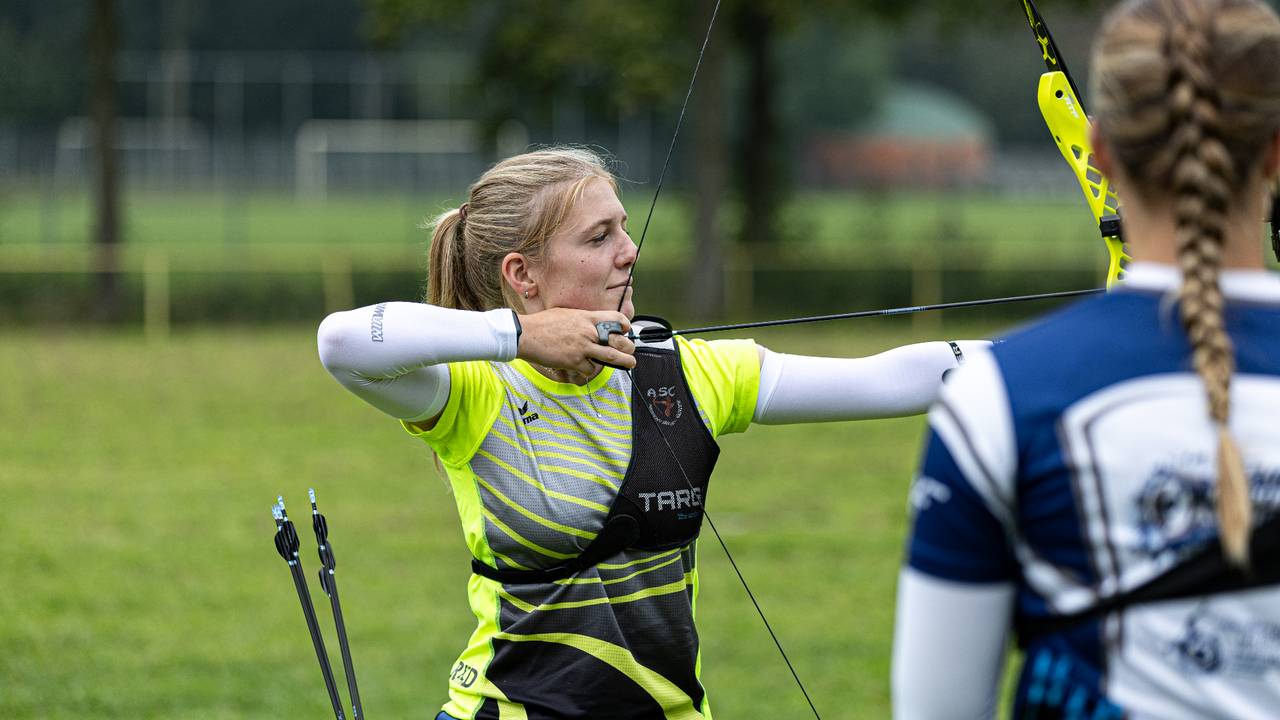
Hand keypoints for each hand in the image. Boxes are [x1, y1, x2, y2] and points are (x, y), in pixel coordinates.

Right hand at [516, 308, 635, 374]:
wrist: (526, 334)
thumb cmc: (542, 323)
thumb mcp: (566, 314)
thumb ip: (582, 319)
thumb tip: (590, 324)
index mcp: (587, 317)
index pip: (615, 319)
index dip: (624, 326)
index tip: (625, 331)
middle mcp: (589, 332)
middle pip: (619, 341)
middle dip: (629, 347)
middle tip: (630, 351)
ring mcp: (583, 347)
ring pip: (612, 357)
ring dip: (624, 362)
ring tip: (630, 363)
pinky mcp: (575, 361)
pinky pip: (590, 369)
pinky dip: (590, 370)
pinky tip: (587, 368)